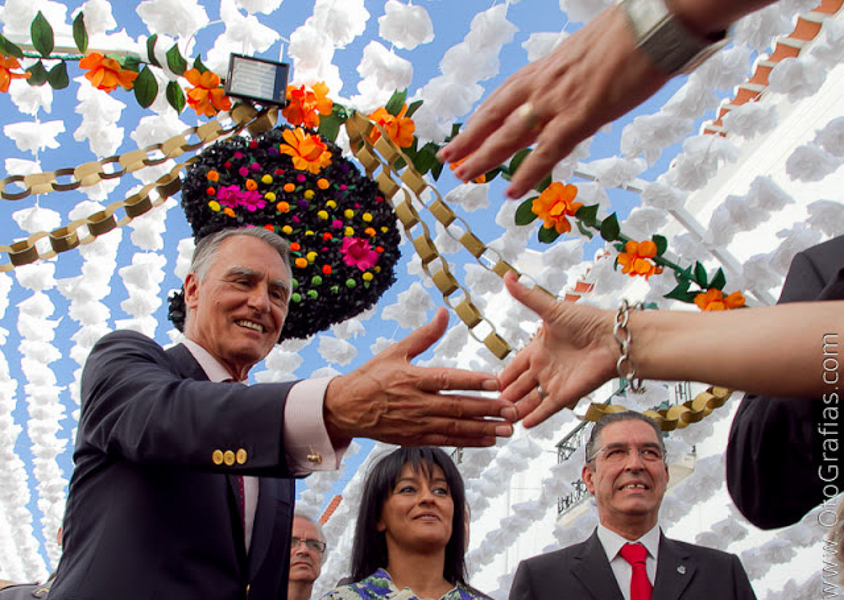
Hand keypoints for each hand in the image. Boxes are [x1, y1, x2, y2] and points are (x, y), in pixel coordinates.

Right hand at [323, 307, 516, 446]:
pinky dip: (468, 441)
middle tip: (512, 410)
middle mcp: (417, 403)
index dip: (472, 381)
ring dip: (483, 429)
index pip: (448, 380)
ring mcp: (417, 423)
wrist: (346, 408)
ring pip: (456, 428)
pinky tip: (487, 439)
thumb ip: (425, 335)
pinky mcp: (415, 437)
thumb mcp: (396, 351)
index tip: (495, 382)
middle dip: (488, 410)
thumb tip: (444, 312)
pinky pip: (446, 440)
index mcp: (413, 378)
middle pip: (458, 407)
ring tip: (507, 429)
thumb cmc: (371, 376)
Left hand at [438, 5, 668, 198]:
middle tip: (448, 159)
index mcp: (546, 68)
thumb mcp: (589, 54)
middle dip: (469, 139)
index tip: (465, 134)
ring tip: (463, 176)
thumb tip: (577, 89)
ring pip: (509, 135)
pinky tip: (511, 191)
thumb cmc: (631, 34)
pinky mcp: (580, 117)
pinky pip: (546, 151)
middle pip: (495, 116)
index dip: (482, 119)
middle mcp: (543, 84)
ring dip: (484, 158)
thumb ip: (574, 76)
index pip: (503, 98)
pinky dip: (527, 173)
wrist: (653, 24)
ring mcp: (558, 101)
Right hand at [499, 272, 616, 426]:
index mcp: (538, 348)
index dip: (502, 375)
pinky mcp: (567, 395)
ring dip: (516, 408)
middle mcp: (545, 368)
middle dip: (505, 396)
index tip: (487, 384)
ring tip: (500, 418)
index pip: (514, 366)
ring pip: (530, 400)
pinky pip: (547, 408)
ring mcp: (555, 383)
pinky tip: (522, 425)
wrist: (614, 339)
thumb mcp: (551, 309)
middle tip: (488, 405)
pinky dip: (535, 417)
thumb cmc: (587, 321)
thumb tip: (507, 274)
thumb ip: (527, 296)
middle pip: (520, 386)